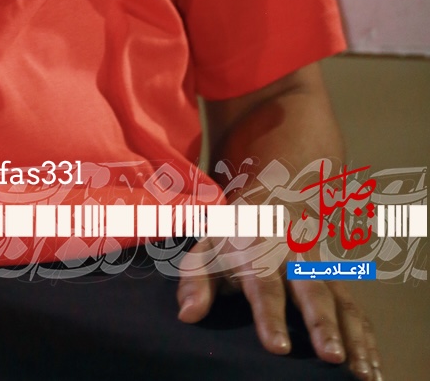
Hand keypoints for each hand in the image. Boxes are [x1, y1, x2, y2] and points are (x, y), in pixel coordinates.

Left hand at [175, 236, 381, 378]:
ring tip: (360, 374)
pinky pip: (357, 311)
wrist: (272, 197)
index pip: (264, 282)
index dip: (270, 315)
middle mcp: (295, 255)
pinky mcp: (339, 282)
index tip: (278, 348)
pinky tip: (373, 370)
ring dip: (353, 336)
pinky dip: (368, 341)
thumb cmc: (233, 236)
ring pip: (341, 300)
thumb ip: (194, 280)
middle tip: (332, 357)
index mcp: (258, 245)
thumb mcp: (206, 247)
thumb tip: (188, 315)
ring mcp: (322, 267)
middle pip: (312, 289)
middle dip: (322, 324)